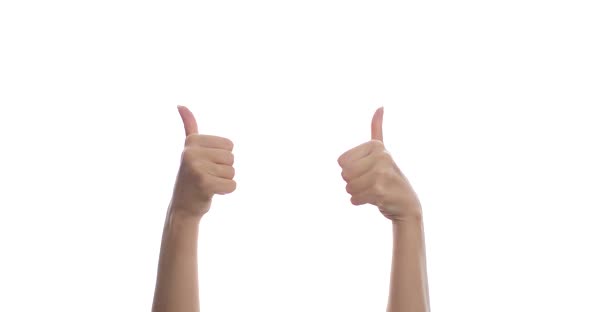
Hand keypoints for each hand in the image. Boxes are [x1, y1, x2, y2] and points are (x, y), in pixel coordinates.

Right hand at [171, 105, 235, 216]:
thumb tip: (181, 105)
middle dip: (223, 170)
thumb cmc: (191, 175)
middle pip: (231, 158)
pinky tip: (211, 193)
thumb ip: (189, 127)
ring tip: (208, 184)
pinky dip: (225, 191)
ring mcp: (197, 168)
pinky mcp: (204, 184)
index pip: (229, 145)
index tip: (206, 164)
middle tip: (207, 176)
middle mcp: (191, 152)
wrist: (182, 206)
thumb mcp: (190, 149)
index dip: (222, 157)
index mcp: (192, 141)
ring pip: (232, 172)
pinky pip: (232, 185)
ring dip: (223, 181)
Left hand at [337, 107, 421, 221]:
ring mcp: (381, 173)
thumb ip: (377, 129)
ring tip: (372, 190)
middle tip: (369, 182)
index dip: (350, 170)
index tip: (367, 170)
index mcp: (376, 145)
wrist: (406, 203)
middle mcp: (381, 156)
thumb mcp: (382, 150)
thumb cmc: (389, 176)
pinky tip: (374, 199)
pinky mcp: (380, 191)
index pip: (341, 161)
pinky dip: (360, 201)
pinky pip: (354, 198)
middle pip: (344, 174)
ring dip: (357, 193)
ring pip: (349, 187)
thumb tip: (380, 106)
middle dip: (352, 182)